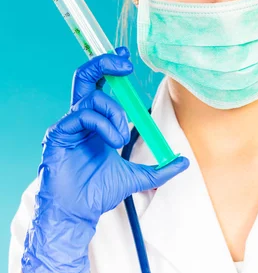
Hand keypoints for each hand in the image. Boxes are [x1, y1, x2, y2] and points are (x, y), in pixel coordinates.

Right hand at [21, 47, 189, 272]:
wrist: (78, 214)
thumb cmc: (98, 194)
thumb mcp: (137, 177)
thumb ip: (159, 169)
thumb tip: (184, 162)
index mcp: (96, 122)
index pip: (102, 86)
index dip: (112, 68)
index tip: (127, 58)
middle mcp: (81, 119)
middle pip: (87, 78)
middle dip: (105, 64)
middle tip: (125, 66)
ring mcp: (69, 125)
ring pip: (92, 97)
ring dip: (115, 113)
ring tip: (122, 137)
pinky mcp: (59, 133)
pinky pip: (83, 115)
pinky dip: (104, 124)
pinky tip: (113, 141)